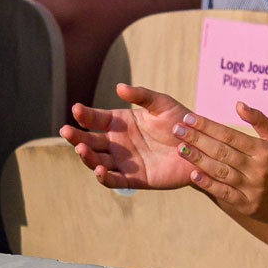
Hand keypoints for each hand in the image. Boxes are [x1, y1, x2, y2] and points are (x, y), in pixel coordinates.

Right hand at [64, 84, 197, 189]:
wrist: (201, 147)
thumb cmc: (181, 122)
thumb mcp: (163, 104)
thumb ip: (142, 96)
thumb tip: (119, 87)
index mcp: (121, 123)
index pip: (96, 119)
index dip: (85, 115)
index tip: (77, 109)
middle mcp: (118, 143)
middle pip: (90, 141)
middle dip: (76, 137)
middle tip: (66, 131)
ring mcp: (124, 161)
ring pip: (97, 161)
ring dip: (87, 157)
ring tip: (81, 149)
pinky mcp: (135, 179)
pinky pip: (115, 180)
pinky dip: (104, 178)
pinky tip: (99, 171)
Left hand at [171, 102, 267, 225]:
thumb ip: (259, 120)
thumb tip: (238, 104)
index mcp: (264, 150)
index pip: (230, 135)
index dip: (208, 126)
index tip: (189, 117)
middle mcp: (257, 168)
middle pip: (222, 151)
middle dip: (197, 139)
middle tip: (176, 129)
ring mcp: (252, 188)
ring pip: (220, 171)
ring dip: (198, 159)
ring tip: (179, 148)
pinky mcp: (248, 205)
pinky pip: (224, 193)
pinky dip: (208, 183)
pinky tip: (193, 174)